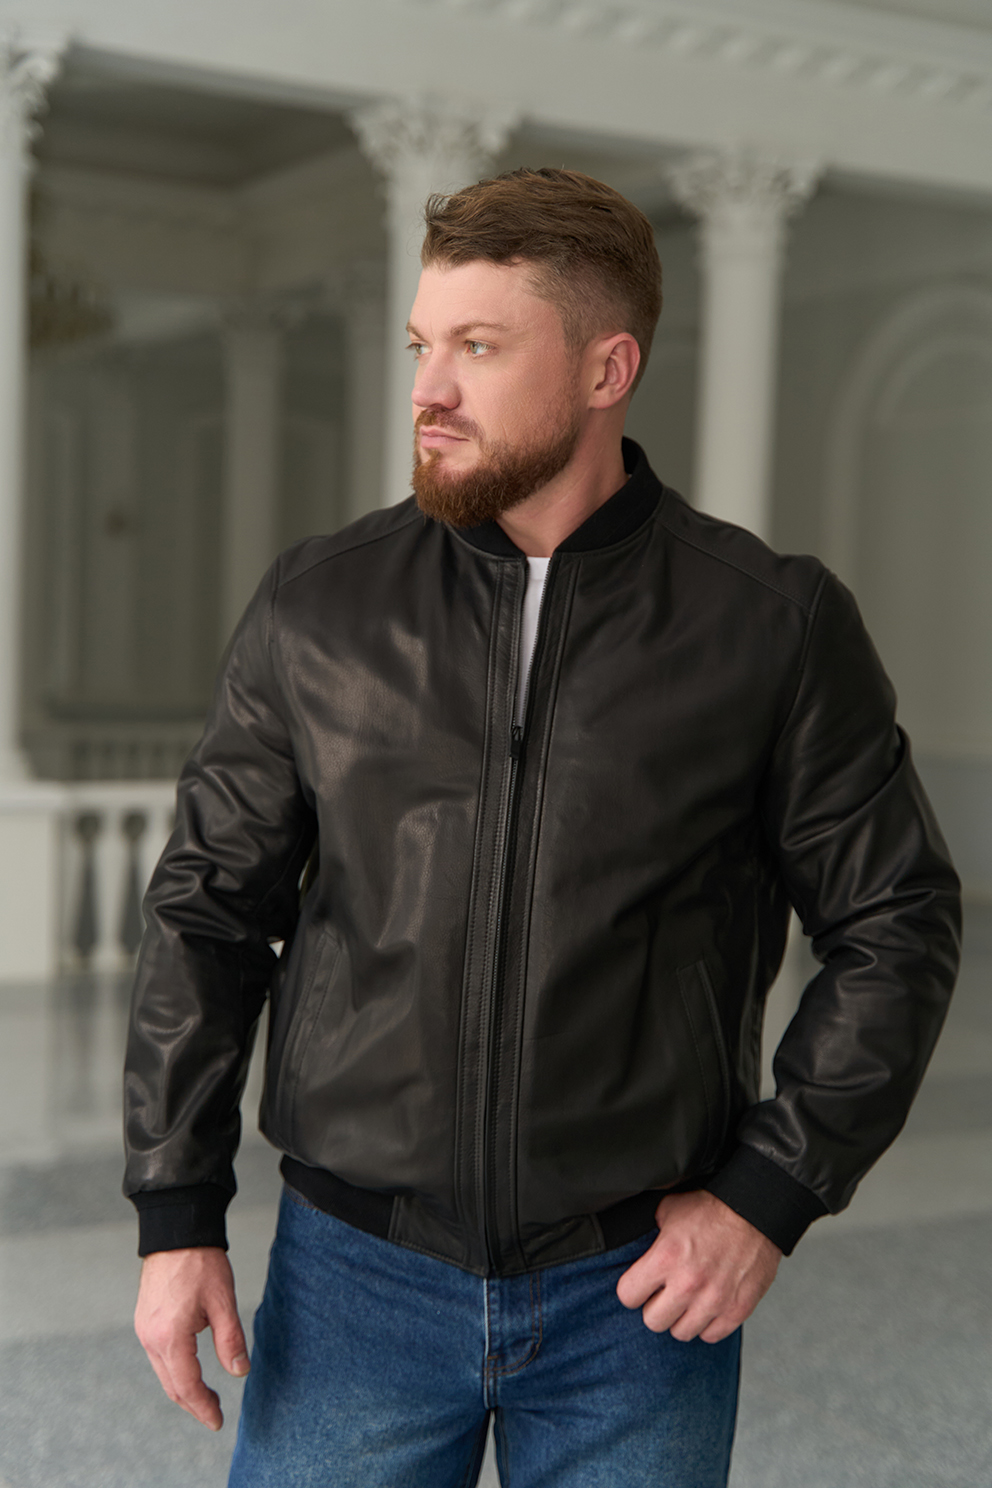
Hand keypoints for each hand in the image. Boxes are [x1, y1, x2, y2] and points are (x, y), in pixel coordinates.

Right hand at [134, 1247, 249, 1429]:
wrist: (176, 1231)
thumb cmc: (202, 1262)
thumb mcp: (223, 1300)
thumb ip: (230, 1339)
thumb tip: (239, 1372)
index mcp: (170, 1337)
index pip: (187, 1386)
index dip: (203, 1407)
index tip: (218, 1421)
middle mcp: (151, 1338)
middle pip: (171, 1385)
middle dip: (193, 1403)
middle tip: (215, 1414)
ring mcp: (144, 1329)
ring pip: (163, 1372)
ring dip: (184, 1388)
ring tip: (207, 1396)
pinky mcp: (145, 1321)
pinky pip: (158, 1356)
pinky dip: (174, 1370)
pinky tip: (191, 1369)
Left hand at [616, 1190, 780, 1342]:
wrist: (756, 1212)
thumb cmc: (714, 1209)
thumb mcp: (670, 1209)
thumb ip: (650, 1230)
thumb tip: (638, 1241)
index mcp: (666, 1258)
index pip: (627, 1295)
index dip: (632, 1289)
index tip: (640, 1285)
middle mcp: (687, 1284)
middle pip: (653, 1321)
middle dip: (655, 1306)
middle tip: (664, 1294)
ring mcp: (713, 1301)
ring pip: (681, 1333)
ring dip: (681, 1317)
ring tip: (687, 1300)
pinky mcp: (736, 1310)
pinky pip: (710, 1336)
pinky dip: (707, 1324)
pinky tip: (707, 1306)